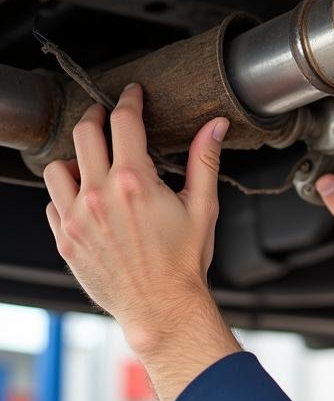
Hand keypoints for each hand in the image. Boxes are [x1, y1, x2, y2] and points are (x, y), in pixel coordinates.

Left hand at [42, 83, 229, 351]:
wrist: (160, 306)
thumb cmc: (183, 261)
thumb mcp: (202, 206)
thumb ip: (204, 160)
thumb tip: (215, 126)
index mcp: (134, 182)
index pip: (123, 122)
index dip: (129, 101)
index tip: (132, 95)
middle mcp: (99, 195)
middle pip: (84, 133)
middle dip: (96, 116)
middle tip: (106, 116)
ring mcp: (77, 218)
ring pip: (58, 167)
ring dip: (75, 157)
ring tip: (92, 161)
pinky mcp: (66, 239)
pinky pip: (52, 202)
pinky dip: (66, 193)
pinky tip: (87, 197)